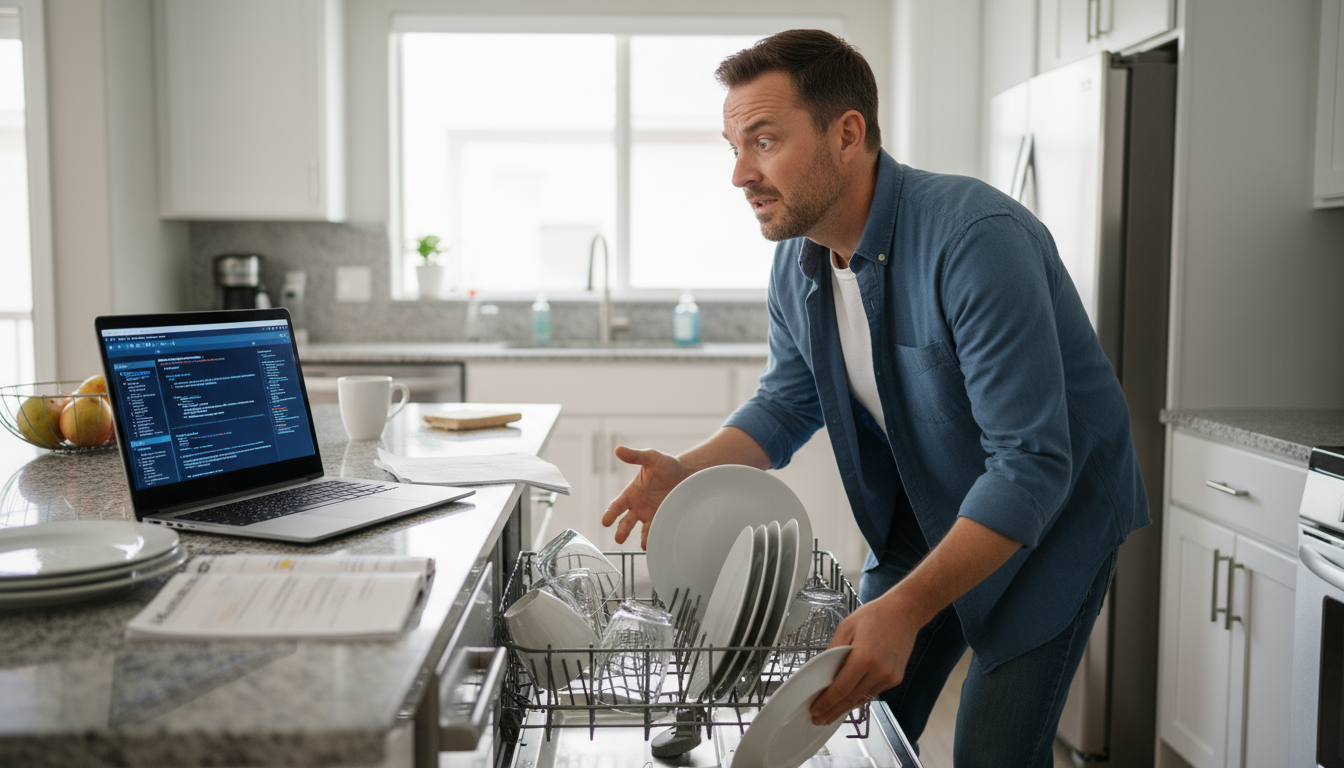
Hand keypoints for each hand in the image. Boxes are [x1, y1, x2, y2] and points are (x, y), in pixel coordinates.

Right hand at [601, 446, 691, 549]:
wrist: (688, 474)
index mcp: (631, 494)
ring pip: (643, 531)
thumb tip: (618, 449)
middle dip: (622, 531)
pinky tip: (659, 542)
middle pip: (626, 522)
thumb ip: (635, 456)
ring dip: (642, 538)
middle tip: (619, 538)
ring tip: (645, 544)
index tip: (605, 522)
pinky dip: (658, 538)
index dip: (610, 514)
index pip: (616, 507)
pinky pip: (659, 531)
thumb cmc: (667, 465)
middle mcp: (638, 508)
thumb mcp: (651, 458)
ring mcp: (652, 516)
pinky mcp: (665, 520)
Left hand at [808, 593, 919, 725]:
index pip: (841, 689)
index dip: (826, 702)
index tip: (815, 710)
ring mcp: (889, 677)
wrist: (904, 613)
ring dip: (846, 707)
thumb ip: (832, 651)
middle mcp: (879, 671)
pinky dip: (859, 697)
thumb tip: (823, 672)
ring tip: (831, 714)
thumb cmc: (875, 616)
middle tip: (819, 719)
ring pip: (862, 699)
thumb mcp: (846, 628)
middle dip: (833, 711)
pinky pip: (873, 693)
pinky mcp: (895, 678)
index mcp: (864, 658)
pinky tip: (849, 700)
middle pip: (851, 699)